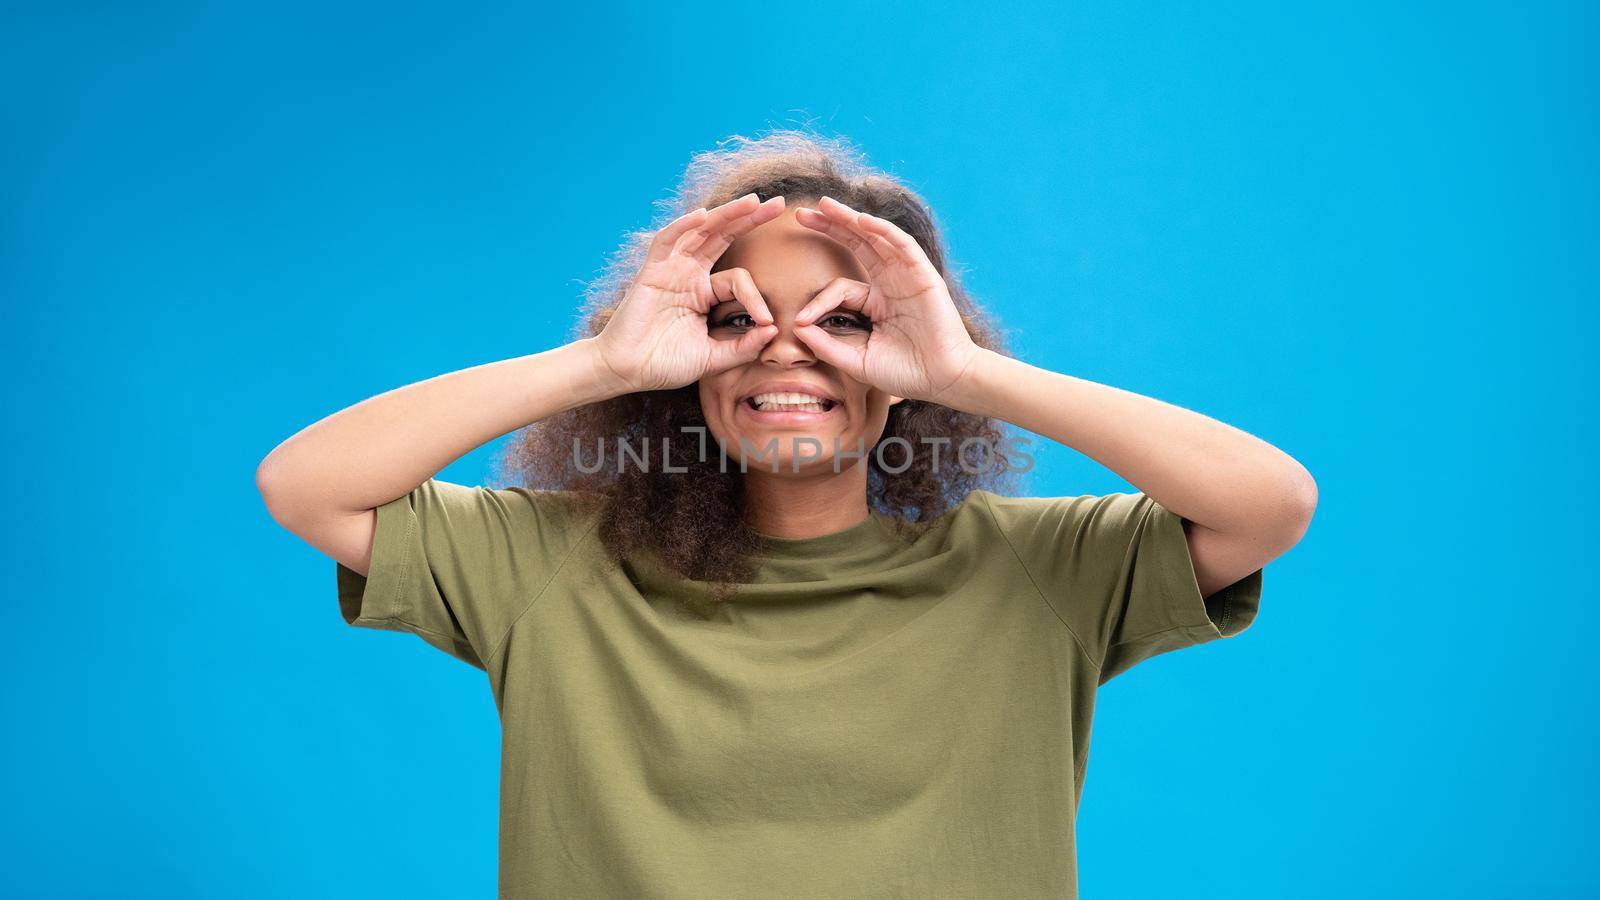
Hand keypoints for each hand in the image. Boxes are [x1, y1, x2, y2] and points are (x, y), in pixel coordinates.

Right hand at [594, 193, 784, 392]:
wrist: (628, 372)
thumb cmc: (665, 364)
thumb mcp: (713, 358)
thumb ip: (743, 347)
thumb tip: (773, 331)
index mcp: (705, 293)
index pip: (738, 279)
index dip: (756, 298)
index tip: (767, 322)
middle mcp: (689, 275)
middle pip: (723, 237)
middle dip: (750, 219)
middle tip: (779, 203)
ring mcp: (670, 270)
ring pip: (700, 232)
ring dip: (726, 214)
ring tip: (752, 200)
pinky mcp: (651, 272)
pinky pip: (666, 242)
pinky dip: (682, 226)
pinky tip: (702, 216)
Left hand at [790, 196, 983, 404]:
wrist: (942, 380)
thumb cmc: (904, 373)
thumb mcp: (857, 361)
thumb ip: (826, 346)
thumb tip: (796, 327)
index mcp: (875, 303)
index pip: (840, 288)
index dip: (818, 301)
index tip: (799, 321)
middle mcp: (890, 283)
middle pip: (856, 245)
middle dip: (830, 228)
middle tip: (800, 214)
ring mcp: (906, 276)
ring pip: (875, 238)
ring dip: (850, 219)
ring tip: (824, 205)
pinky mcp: (923, 275)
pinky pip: (902, 245)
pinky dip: (882, 230)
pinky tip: (861, 219)